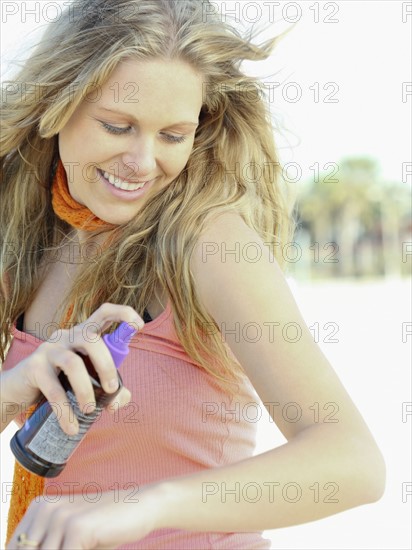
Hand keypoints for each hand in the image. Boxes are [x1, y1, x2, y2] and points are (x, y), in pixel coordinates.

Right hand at [3, 303, 143, 433]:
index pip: (104, 313)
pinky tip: (72, 427)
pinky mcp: (33, 367)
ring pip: (73, 364)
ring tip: (90, 410)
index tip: (140, 326)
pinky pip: (53, 389)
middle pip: (92, 339)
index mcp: (83, 334)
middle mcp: (67, 335)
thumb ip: (108, 389)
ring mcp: (49, 349)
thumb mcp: (85, 381)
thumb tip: (120, 400)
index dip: (124, 314)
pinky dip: (65, 411)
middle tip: (111, 390)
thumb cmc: (59, 381)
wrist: (18, 390)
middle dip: (107, 366)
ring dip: (86, 390)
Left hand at [6, 485, 158, 548]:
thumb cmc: (105, 528)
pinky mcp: (77, 527)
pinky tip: (95, 547)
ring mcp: (60, 517)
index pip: (17, 547)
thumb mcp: (70, 541)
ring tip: (88, 546)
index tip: (60, 547)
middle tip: (79, 546)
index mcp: (38, 509)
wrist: (142, 505)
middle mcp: (44, 509)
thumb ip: (49, 548)